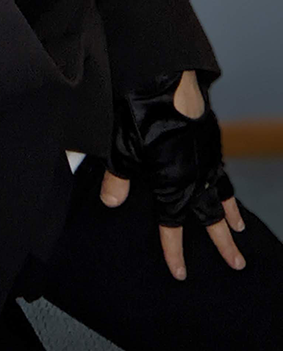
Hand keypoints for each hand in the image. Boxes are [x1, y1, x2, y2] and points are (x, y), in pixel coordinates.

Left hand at [100, 70, 245, 280]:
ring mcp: (206, 156)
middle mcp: (195, 175)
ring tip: (239, 231)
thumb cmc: (140, 111)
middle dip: (222, 243)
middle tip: (237, 263)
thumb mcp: (120, 148)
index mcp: (173, 184)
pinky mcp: (210, 137)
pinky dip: (226, 184)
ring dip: (231, 214)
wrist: (166, 76)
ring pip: (223, 193)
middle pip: (211, 216)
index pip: (173, 226)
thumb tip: (111, 203)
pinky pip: (222, 169)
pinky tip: (225, 186)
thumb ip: (118, 178)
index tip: (180, 273)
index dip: (174, 251)